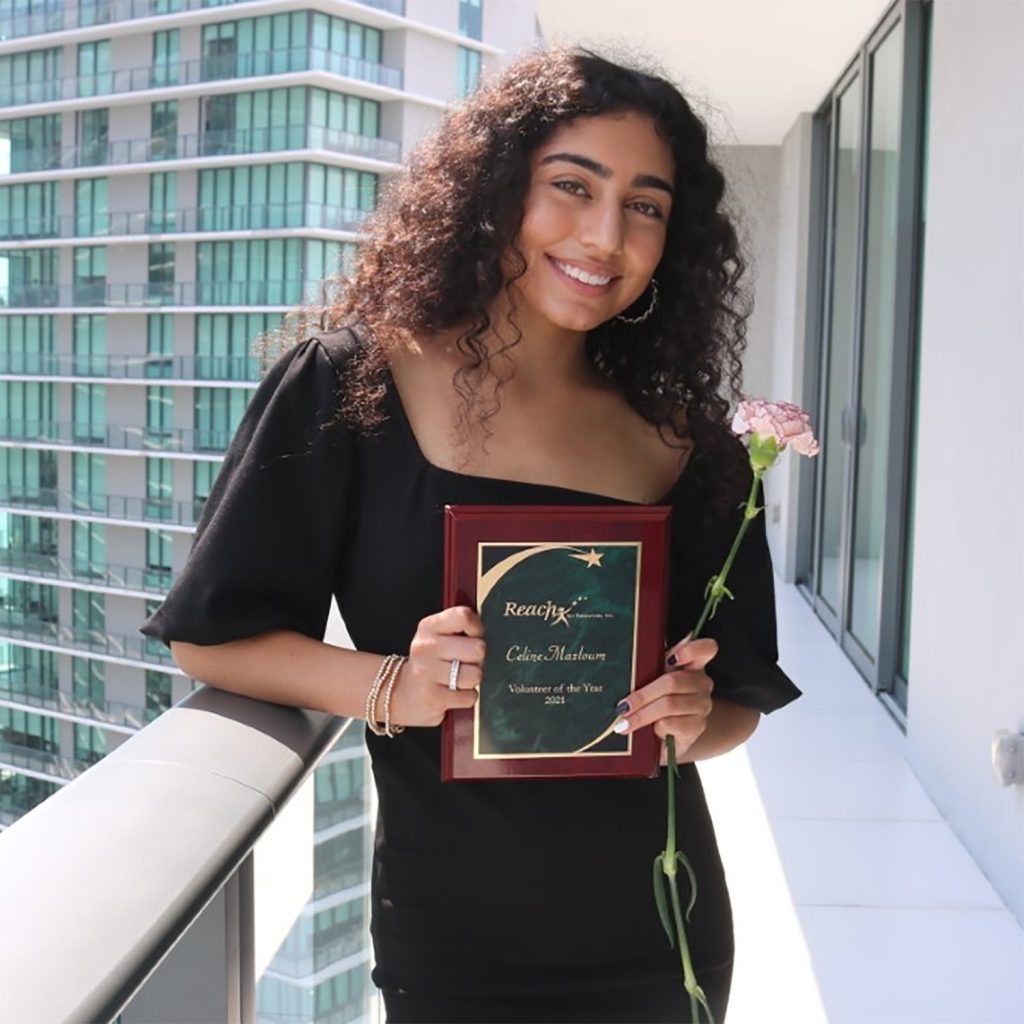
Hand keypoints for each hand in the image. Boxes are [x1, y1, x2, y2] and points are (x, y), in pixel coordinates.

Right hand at [389, 605, 484, 726]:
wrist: (402, 694)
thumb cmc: (430, 663)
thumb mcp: (437, 637)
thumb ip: (460, 628)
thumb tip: (485, 631)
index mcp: (429, 627)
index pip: (463, 616)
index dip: (476, 628)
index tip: (472, 637)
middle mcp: (426, 646)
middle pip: (477, 648)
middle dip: (478, 659)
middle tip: (464, 663)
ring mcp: (427, 672)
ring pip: (476, 674)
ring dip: (472, 680)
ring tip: (458, 678)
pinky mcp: (433, 697)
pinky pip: (470, 697)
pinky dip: (466, 697)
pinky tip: (453, 693)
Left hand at [612, 636, 716, 760]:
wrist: (670, 734)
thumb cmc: (658, 701)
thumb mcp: (654, 681)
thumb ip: (652, 667)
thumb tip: (632, 664)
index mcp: (693, 665)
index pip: (705, 649)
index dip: (690, 650)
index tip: (671, 658)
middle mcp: (702, 683)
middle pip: (672, 682)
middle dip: (642, 696)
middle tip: (622, 707)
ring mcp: (702, 705)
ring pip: (668, 704)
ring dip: (642, 715)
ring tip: (624, 723)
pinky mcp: (697, 727)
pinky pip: (671, 723)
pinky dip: (655, 727)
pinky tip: (649, 730)